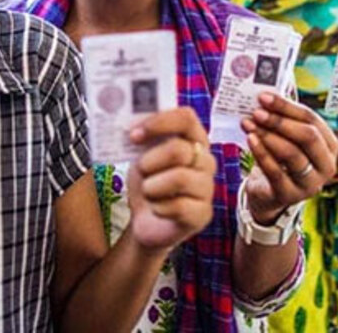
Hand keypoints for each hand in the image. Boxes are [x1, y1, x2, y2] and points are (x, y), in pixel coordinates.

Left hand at [126, 108, 215, 254]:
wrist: (147, 220)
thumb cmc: (149, 181)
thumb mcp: (142, 154)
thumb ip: (141, 135)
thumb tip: (130, 123)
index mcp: (194, 139)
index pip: (186, 118)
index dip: (159, 122)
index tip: (134, 134)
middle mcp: (206, 160)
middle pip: (178, 150)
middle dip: (149, 162)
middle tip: (142, 171)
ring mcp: (207, 187)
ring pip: (178, 178)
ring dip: (151, 186)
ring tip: (148, 191)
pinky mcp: (203, 213)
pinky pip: (179, 206)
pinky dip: (157, 207)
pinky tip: (157, 208)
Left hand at [240, 93, 337, 222]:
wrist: (268, 193)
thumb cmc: (280, 158)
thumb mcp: (287, 138)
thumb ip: (283, 120)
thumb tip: (264, 97)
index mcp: (330, 145)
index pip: (312, 120)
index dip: (287, 107)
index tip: (264, 97)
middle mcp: (327, 165)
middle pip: (307, 136)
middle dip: (280, 121)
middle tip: (257, 112)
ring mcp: (311, 183)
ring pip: (292, 154)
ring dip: (267, 135)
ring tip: (248, 123)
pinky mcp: (291, 196)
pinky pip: (276, 172)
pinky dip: (261, 153)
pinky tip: (250, 140)